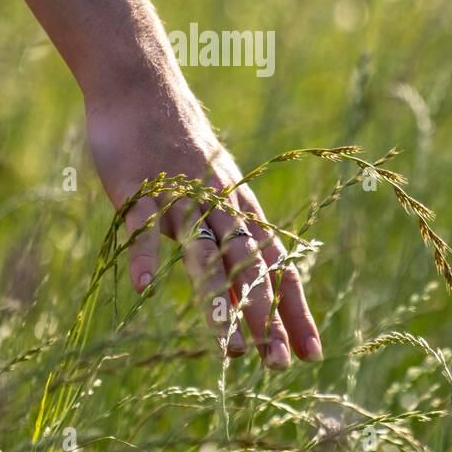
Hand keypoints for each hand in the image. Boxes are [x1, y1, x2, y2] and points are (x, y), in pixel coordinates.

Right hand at [85, 81, 322, 369]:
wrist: (142, 86)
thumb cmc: (178, 145)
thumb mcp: (213, 191)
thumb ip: (226, 237)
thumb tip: (244, 290)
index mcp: (240, 207)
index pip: (277, 266)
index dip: (294, 310)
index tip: (313, 353)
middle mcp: (218, 204)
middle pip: (249, 267)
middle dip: (266, 318)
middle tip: (278, 365)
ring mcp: (179, 195)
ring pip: (204, 255)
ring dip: (219, 302)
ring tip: (228, 350)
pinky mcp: (139, 186)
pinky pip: (142, 225)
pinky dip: (142, 254)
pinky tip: (144, 287)